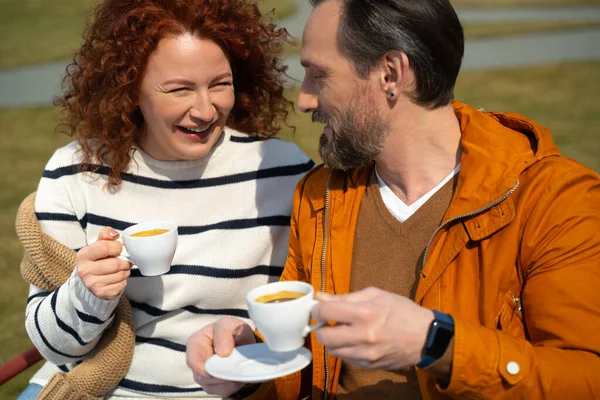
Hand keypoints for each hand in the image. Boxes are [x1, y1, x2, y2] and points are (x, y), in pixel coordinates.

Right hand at [75, 227, 130, 299]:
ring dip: (125, 271)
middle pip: (116, 264)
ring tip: (120, 269)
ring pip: (121, 275)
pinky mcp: (101, 294)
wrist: (89, 281)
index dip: (116, 247)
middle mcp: (85, 271)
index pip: (104, 247)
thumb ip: (106, 235)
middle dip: (124, 261)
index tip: (118, 248)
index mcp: (83, 256)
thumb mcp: (98, 244)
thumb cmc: (97, 259)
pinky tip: (117, 278)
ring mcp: (92, 284)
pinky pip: (122, 285)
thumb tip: (115, 234)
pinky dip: (123, 281)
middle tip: (124, 260)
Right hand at [186, 316, 256, 395]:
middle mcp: (196, 361)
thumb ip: (224, 333)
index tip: (222, 366)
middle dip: (220, 375)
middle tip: (236, 368)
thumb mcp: (228, 324)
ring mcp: (203, 375)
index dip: (205, 368)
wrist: (242, 340)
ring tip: (239, 369)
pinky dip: (233, 385)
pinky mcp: (213, 385)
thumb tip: (223, 352)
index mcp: (195, 343)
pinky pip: (222, 391)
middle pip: (202, 377)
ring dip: (228, 381)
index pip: (193, 361)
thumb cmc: (230, 330)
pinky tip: (239, 376)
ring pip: (212, 386)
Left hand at [311, 286, 433, 369]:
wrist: (426, 337)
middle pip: (324, 336)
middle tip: (328, 321)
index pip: (326, 312)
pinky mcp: (368, 366)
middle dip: (321, 327)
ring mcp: (365, 354)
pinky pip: (345, 358)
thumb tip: (321, 297)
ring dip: (332, 339)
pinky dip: (344, 349)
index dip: (317, 309)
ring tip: (342, 330)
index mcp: (365, 314)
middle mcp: (363, 336)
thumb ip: (346, 297)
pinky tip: (354, 340)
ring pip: (332, 350)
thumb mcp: (376, 295)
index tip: (319, 308)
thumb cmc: (401, 311)